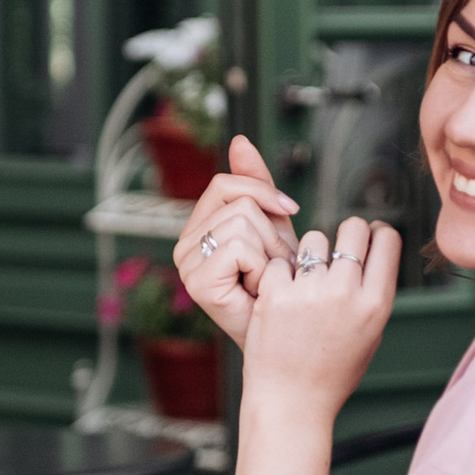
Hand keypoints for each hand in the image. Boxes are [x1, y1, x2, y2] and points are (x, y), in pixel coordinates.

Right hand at [171, 131, 298, 349]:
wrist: (286, 335)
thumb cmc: (280, 285)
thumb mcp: (272, 226)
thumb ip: (255, 184)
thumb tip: (239, 139)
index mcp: (198, 227)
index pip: (228, 183)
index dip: (264, 192)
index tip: (289, 209)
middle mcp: (184, 244)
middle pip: (239, 201)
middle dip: (271, 232)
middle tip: (273, 266)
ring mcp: (187, 263)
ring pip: (242, 221)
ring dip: (269, 252)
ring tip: (267, 278)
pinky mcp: (196, 281)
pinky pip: (239, 246)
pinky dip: (261, 266)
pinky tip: (258, 289)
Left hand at [240, 211, 401, 422]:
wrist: (291, 403)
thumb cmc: (332, 372)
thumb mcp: (370, 336)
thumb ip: (372, 294)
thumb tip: (372, 249)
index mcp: (376, 303)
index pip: (387, 238)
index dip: (376, 233)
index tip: (366, 240)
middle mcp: (347, 293)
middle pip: (353, 228)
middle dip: (345, 234)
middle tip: (334, 253)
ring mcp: (310, 292)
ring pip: (314, 239)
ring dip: (308, 255)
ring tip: (303, 283)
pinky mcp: (276, 295)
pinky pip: (279, 261)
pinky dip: (277, 276)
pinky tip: (279, 299)